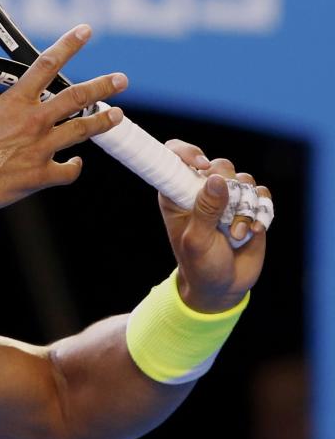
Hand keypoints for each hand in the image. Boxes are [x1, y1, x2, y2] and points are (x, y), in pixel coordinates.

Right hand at [0, 24, 127, 214]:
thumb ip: (10, 114)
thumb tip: (20, 118)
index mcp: (15, 101)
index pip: (47, 64)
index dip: (69, 45)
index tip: (85, 31)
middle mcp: (32, 120)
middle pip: (76, 97)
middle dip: (103, 86)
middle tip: (120, 80)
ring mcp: (40, 147)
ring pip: (82, 130)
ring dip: (103, 122)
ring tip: (117, 117)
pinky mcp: (41, 174)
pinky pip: (68, 170)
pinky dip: (73, 166)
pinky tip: (74, 164)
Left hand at [160, 141, 269, 312]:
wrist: (223, 285)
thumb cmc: (200, 264)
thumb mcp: (197, 240)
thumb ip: (205, 210)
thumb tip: (216, 179)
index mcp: (177, 193)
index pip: (175, 157)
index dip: (187, 153)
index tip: (202, 166)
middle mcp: (201, 190)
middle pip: (219, 165)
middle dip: (228, 188)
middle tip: (224, 217)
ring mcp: (227, 197)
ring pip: (244, 179)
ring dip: (244, 207)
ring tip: (235, 233)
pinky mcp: (249, 206)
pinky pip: (262, 194)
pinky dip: (261, 211)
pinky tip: (253, 231)